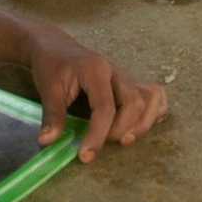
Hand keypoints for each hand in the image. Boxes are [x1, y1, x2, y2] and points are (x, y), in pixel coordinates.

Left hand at [28, 29, 168, 162]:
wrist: (54, 45)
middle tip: (101, 145)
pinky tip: (140, 127)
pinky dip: (154, 112)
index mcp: (96, 70)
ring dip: (142, 123)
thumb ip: (52, 115)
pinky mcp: (129, 83)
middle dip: (121, 130)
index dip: (97, 135)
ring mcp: (125, 77)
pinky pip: (154, 95)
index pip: (105, 106)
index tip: (85, 156)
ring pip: (150, 98)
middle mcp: (116, 72)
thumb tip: (47, 142)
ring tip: (125, 140)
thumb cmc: (51, 65)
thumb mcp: (48, 88)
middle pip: (134, 102)